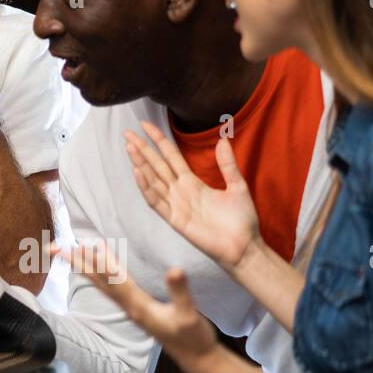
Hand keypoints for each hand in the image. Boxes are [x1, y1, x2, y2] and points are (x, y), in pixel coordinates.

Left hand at [54, 241, 221, 372]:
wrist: (197, 358)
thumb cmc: (193, 337)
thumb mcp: (189, 314)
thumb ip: (180, 292)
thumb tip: (175, 270)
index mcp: (138, 305)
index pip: (114, 278)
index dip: (101, 259)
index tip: (85, 243)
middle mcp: (129, 307)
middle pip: (99, 281)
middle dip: (78, 264)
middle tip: (55, 248)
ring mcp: (131, 310)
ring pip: (102, 286)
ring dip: (85, 269)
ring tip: (70, 254)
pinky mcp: (137, 312)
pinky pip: (111, 290)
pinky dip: (100, 278)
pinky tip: (97, 273)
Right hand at [125, 121, 261, 271]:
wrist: (245, 247)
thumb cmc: (242, 220)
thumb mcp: (237, 186)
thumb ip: (227, 164)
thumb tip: (223, 139)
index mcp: (192, 182)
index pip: (170, 156)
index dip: (158, 140)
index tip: (145, 125)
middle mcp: (180, 191)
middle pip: (156, 165)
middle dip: (141, 149)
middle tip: (126, 132)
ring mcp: (176, 205)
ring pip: (152, 180)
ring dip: (140, 164)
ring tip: (130, 147)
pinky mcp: (175, 220)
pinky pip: (156, 201)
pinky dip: (146, 187)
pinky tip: (138, 172)